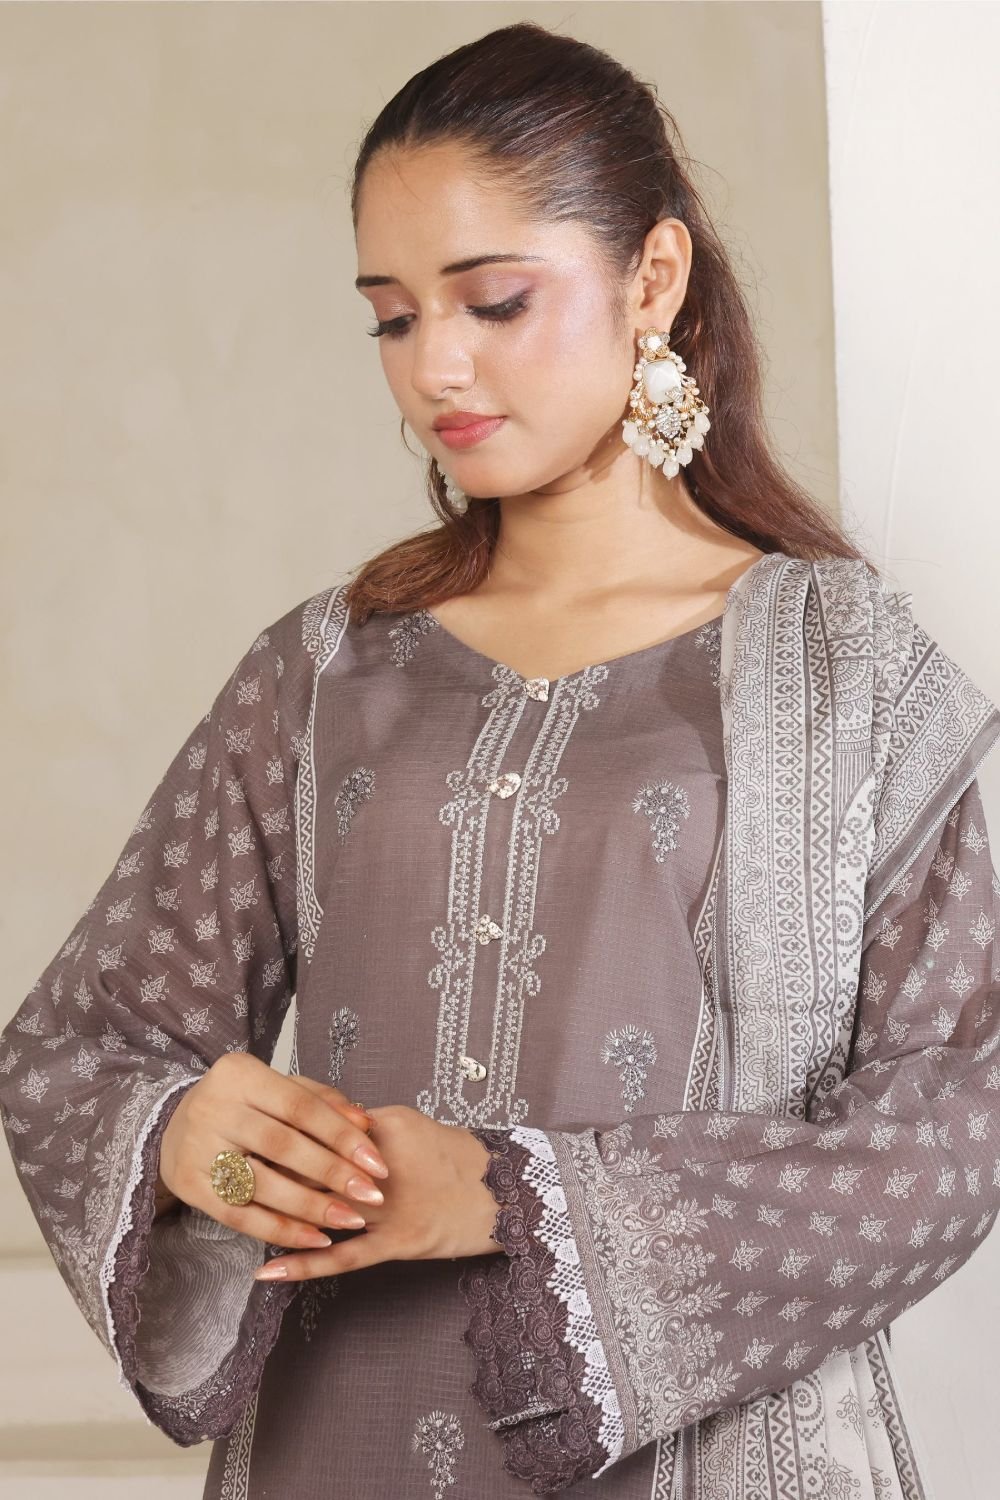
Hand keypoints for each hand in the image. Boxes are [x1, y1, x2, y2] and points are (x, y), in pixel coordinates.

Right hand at [155, 1052, 389, 1248]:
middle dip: (332, 1173)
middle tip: (371, 1197)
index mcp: (239, 1074)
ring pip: (261, 1184)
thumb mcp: (279, 1088)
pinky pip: (240, 1215)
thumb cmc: (245, 1103)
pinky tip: (314, 1239)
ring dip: (311, 1207)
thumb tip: (364, 1124)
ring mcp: (196, 1147)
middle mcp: (213, 1107)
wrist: (175, 1122)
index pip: (300, 1107)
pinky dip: (280, 1230)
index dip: (342, 1136)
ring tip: (350, 1220)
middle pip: (282, 1146)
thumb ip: (321, 1102)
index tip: (377, 1163)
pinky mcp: (188, 1185)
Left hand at [253, 1104, 502, 1280]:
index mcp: (383, 1126)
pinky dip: (302, 1263)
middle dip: (272, 1172)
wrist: (508, 1192)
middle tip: (235, 1173)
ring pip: (320, 1211)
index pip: (319, 1126)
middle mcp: (380, 1165)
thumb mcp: (411, 1127)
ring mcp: (388, 1206)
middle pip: (312, 1166)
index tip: (250, 1133)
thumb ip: (367, 1127)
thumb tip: (324, 1125)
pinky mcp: (398, 1242)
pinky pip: (342, 1257)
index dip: (283, 1132)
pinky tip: (267, 1270)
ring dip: (277, 1216)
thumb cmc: (459, 1158)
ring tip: (233, 1219)